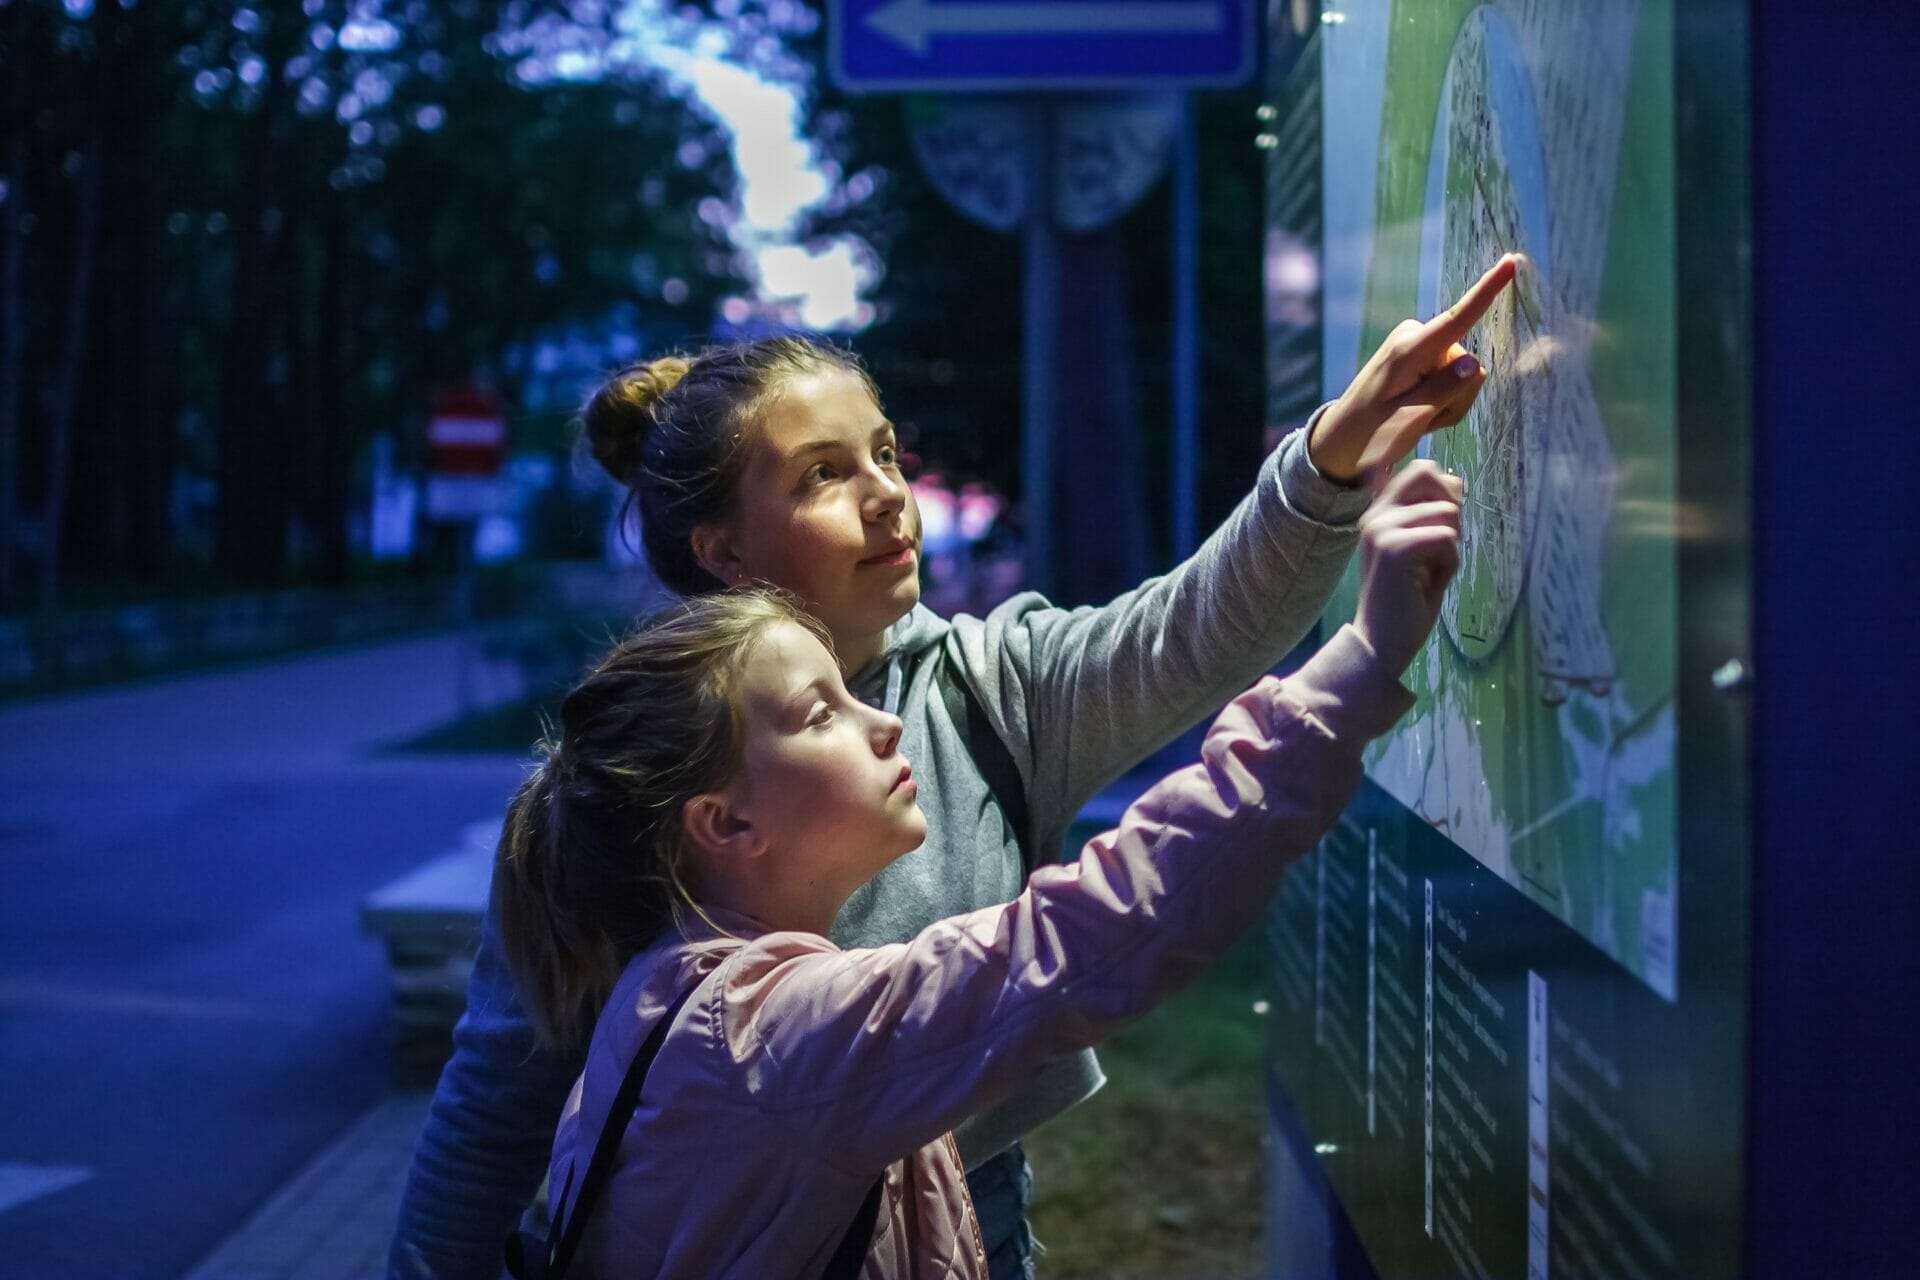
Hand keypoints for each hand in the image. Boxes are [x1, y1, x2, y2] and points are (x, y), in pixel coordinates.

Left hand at [1309, 254, 1519, 484]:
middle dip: (1456, 398)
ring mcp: (1420, 344)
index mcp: (1409, 350)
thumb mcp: (1408, 419)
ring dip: (1449, 403)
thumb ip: (1443, 391)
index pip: (1458, 318)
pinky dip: (1443, 401)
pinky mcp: (1424, 354)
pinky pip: (1455, 377)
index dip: (1487, 290)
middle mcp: (1416, 337)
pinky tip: (1418, 411)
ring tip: (1416, 416)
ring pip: (1466, 375)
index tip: (1509, 262)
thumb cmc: (1371, 432)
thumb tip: (1473, 364)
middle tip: (1422, 418)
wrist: (1343, 437)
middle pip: (1469, 366)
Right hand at [1353, 461, 1462, 676]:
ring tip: (1429, 572)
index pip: (1418, 468)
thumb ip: (1433, 513)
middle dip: (1449, 506)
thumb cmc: (1406, 599)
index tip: (1440, 523)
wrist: (1382, 642)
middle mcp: (1375, 514)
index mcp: (1379, 512)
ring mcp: (1381, 528)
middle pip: (1429, 474)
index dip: (1444, 487)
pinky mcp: (1393, 547)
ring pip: (1446, 512)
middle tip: (1441, 544)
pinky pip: (1446, 538)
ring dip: (1450, 546)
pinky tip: (1428, 583)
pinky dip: (1448, 564)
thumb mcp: (1422, 548)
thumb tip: (1456, 479)